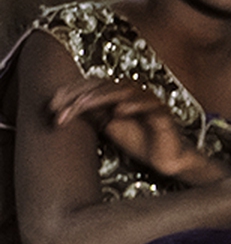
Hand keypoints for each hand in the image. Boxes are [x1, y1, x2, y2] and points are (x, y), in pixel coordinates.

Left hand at [49, 79, 223, 184]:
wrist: (165, 159)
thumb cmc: (139, 141)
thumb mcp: (107, 125)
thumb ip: (91, 112)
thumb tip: (64, 105)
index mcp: (119, 93)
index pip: (91, 85)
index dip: (70, 92)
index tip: (51, 106)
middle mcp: (133, 92)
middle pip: (103, 85)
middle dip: (80, 96)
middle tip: (61, 108)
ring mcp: (148, 101)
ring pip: (123, 91)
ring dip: (100, 97)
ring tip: (82, 106)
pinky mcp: (162, 114)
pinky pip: (148, 105)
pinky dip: (133, 106)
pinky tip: (117, 111)